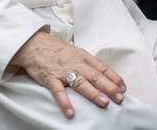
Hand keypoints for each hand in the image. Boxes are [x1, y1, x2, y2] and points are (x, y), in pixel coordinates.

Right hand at [9, 30, 125, 119]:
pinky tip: (71, 112)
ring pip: (81, 83)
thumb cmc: (56, 50)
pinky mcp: (50, 78)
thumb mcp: (75, 53)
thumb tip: (102, 76)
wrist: (34, 43)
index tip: (123, 88)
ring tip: (103, 103)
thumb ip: (87, 64)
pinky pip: (58, 92)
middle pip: (95, 76)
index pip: (102, 68)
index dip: (114, 78)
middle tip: (119, 98)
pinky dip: (65, 102)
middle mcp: (76, 63)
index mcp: (83, 57)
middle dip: (109, 87)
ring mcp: (63, 71)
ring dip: (93, 94)